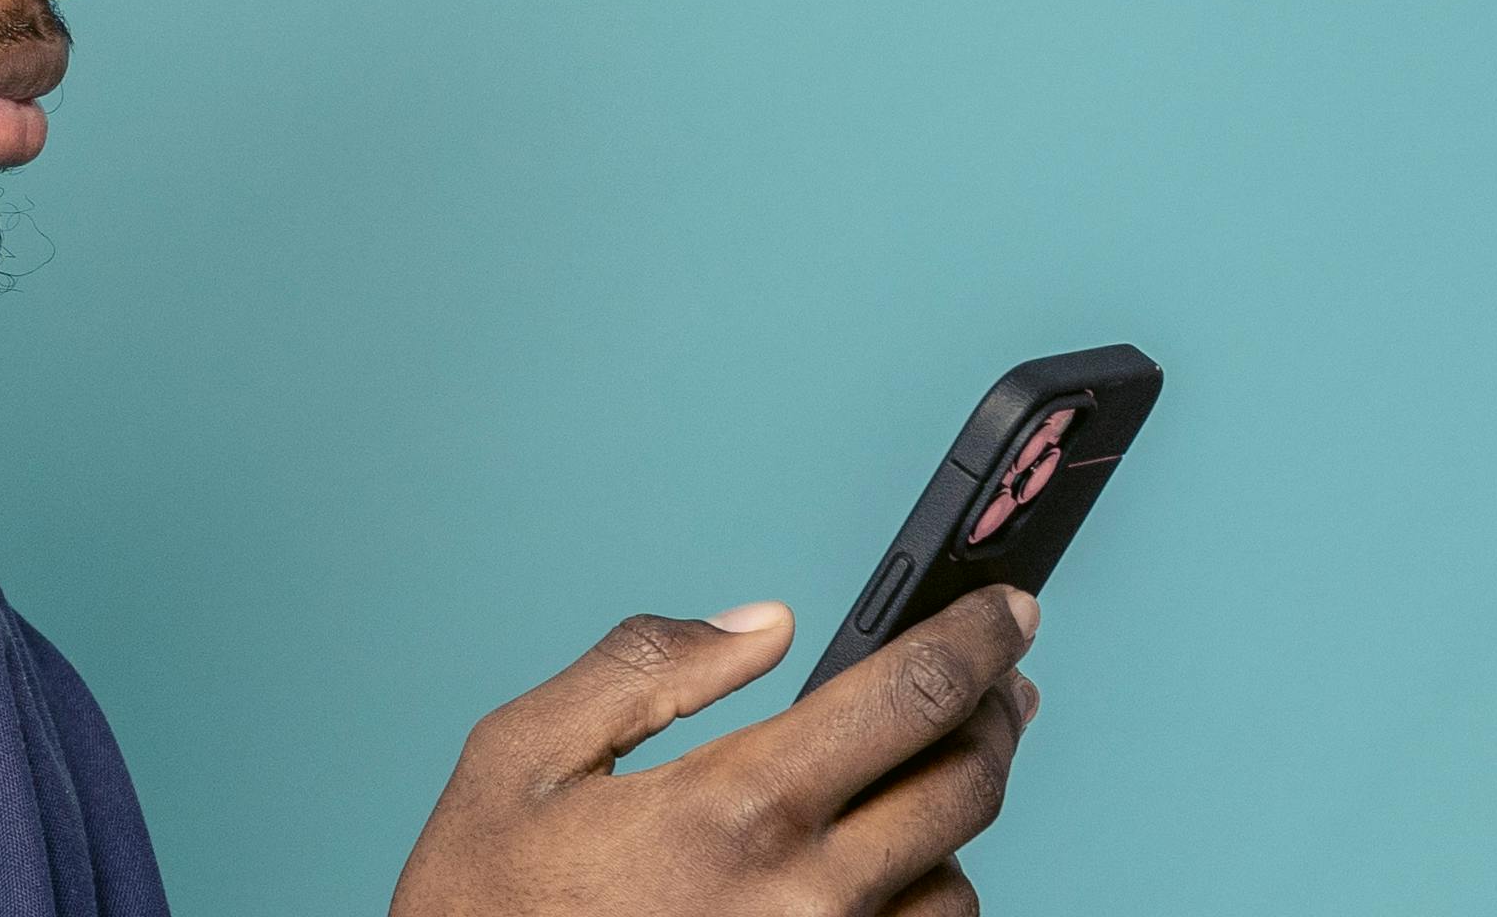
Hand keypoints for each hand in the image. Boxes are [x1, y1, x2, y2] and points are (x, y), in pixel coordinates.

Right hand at [394, 588, 1038, 916]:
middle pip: (965, 787)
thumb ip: (646, 668)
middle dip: (995, 715)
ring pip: (960, 882)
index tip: (1006, 610)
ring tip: (925, 777)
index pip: (907, 700)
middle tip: (997, 680)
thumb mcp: (521, 756)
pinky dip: (922, 896)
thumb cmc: (490, 903)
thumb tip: (764, 622)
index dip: (974, 641)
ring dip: (953, 820)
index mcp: (735, 809)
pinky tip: (889, 866)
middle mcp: (809, 896)